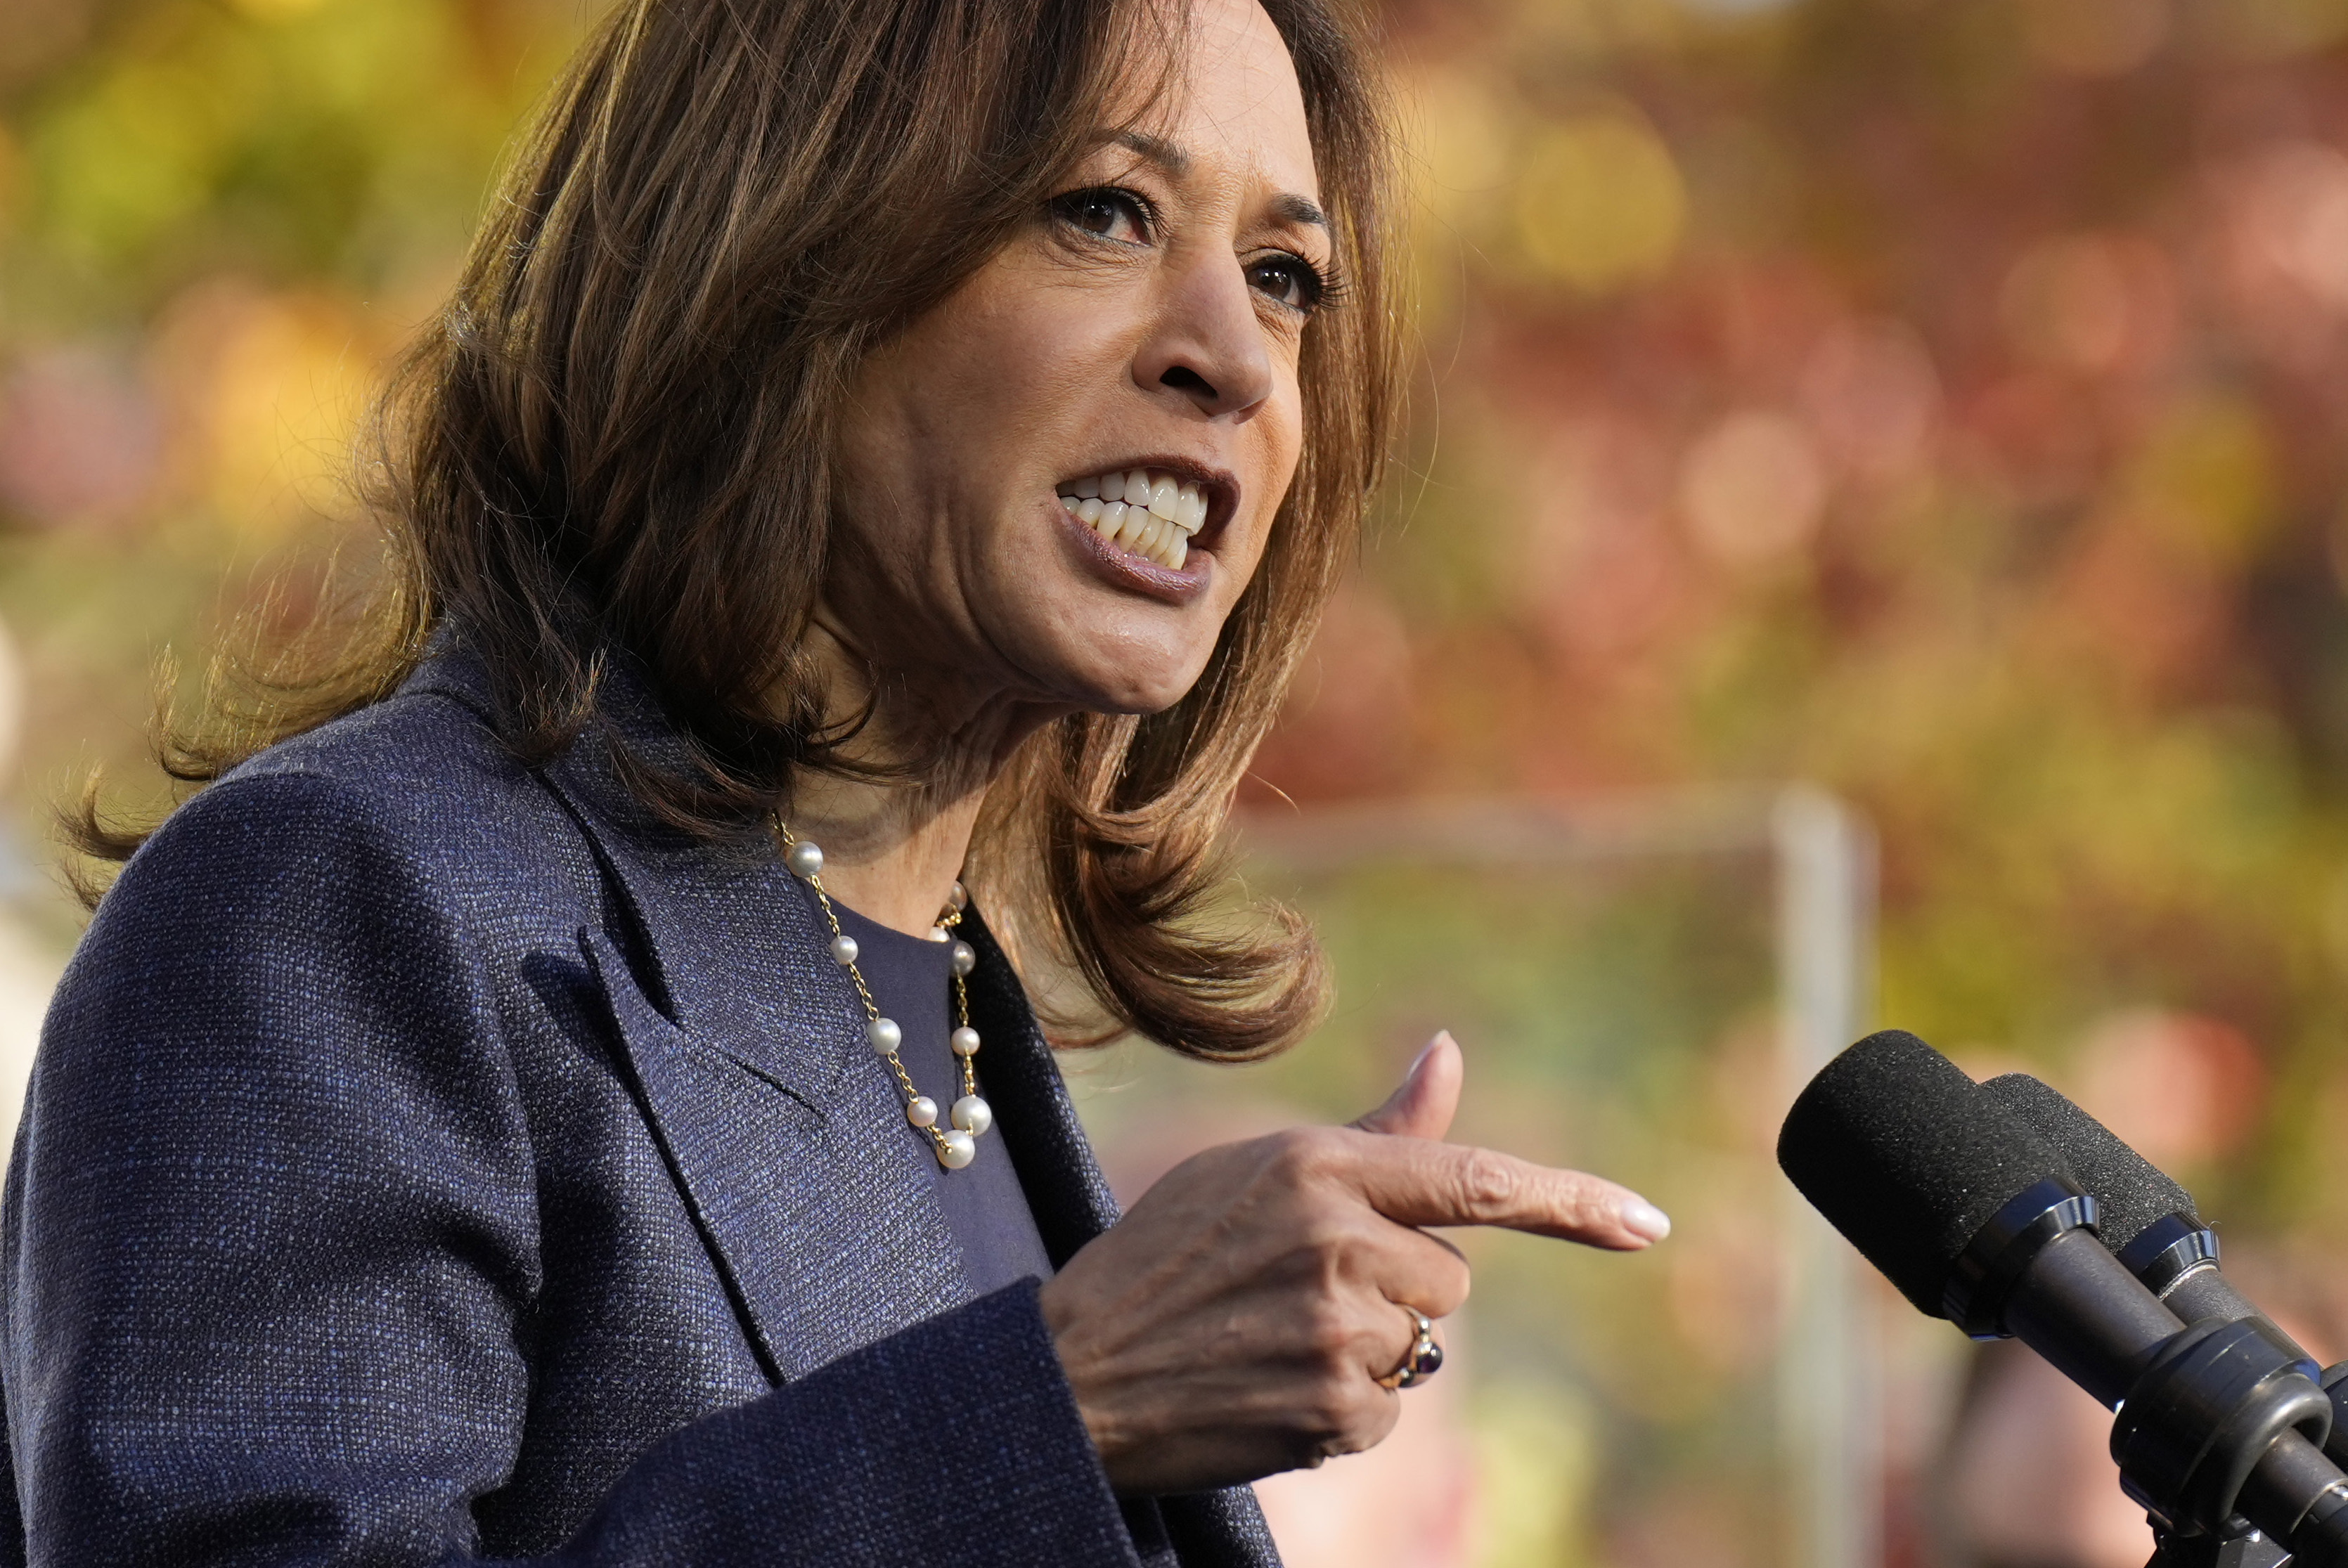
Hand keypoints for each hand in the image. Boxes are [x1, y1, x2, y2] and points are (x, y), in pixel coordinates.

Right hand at [1039, 1032, 1668, 1494]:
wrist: (1075, 1369)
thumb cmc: (1170, 1253)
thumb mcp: (1261, 1170)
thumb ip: (1377, 1131)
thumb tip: (1449, 1049)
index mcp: (1322, 1166)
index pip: (1478, 1180)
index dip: (1574, 1202)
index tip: (1646, 1225)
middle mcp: (1339, 1240)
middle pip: (1450, 1276)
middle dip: (1394, 1286)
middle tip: (1294, 1290)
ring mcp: (1339, 1330)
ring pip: (1421, 1345)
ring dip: (1367, 1348)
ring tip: (1273, 1337)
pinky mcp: (1335, 1410)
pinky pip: (1390, 1411)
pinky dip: (1344, 1409)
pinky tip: (1271, 1384)